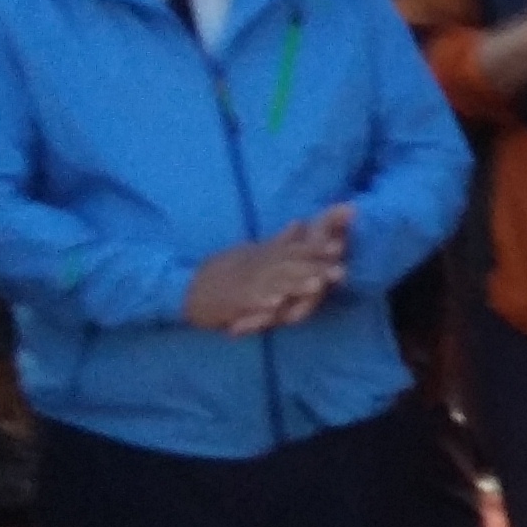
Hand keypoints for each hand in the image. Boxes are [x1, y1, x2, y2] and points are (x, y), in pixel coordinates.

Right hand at [183, 210, 349, 334]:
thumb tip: (302, 222)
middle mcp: (257, 264)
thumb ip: (281, 241)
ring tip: (318, 285)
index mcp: (265, 254)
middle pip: (290, 262)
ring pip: (273, 282)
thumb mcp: (254, 252)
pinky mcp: (230, 300)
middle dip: (315, 263)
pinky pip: (247, 301)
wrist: (184, 286)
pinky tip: (276, 304)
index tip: (341, 243)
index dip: (319, 245)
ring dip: (295, 283)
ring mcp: (244, 281)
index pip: (296, 248)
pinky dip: (260, 302)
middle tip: (341, 264)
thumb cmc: (223, 272)